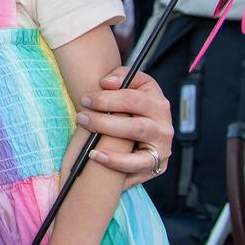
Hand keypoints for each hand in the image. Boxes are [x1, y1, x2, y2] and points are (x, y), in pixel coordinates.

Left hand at [75, 66, 173, 188]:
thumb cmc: (131, 102)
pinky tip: (97, 158)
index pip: (133, 100)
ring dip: (112, 153)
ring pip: (139, 153)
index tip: (85, 99)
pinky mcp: (156, 165)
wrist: (144, 126)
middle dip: (104, 123)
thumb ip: (120, 76)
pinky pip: (137, 169)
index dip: (107, 99)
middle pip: (135, 128)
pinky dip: (117, 165)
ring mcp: (162, 148)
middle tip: (81, 118)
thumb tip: (107, 83)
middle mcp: (164, 127)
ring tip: (90, 148)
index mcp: (158, 103)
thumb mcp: (131, 83)